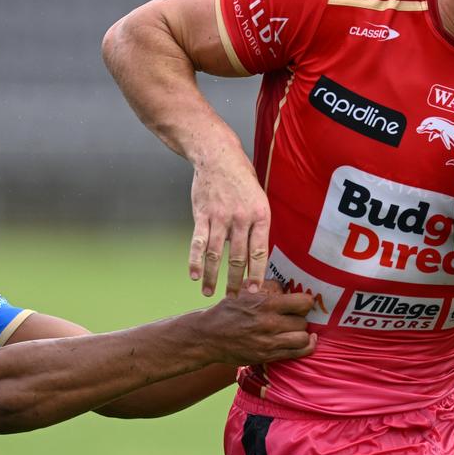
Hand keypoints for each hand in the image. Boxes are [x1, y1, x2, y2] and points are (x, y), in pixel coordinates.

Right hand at [188, 157, 270, 296]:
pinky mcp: (202, 215)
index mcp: (260, 215)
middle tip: (233, 298)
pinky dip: (194, 261)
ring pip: (215, 254)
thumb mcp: (258, 198)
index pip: (260, 252)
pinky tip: (193, 275)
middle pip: (238, 258)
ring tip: (209, 292)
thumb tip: (254, 254)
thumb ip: (257, 226)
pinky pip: (198, 242)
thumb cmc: (240, 178)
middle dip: (235, 282)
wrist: (217, 156)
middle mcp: (241, 218)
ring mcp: (220, 217)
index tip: (254, 291)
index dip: (257, 274)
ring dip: (212, 276)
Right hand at [196, 280, 316, 365]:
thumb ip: (269, 286)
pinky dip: (305, 347)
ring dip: (302, 333)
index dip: (305, 302)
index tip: (301, 303)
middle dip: (300, 317)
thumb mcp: (246, 289)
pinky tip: (305, 341)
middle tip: (293, 317)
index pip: (303, 303)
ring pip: (303, 338)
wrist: (209, 335)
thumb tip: (289, 288)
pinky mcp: (267, 355)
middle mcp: (269, 323)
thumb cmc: (229, 309)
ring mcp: (269, 342)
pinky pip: (297, 353)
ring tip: (296, 329)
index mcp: (266, 303)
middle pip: (303, 321)